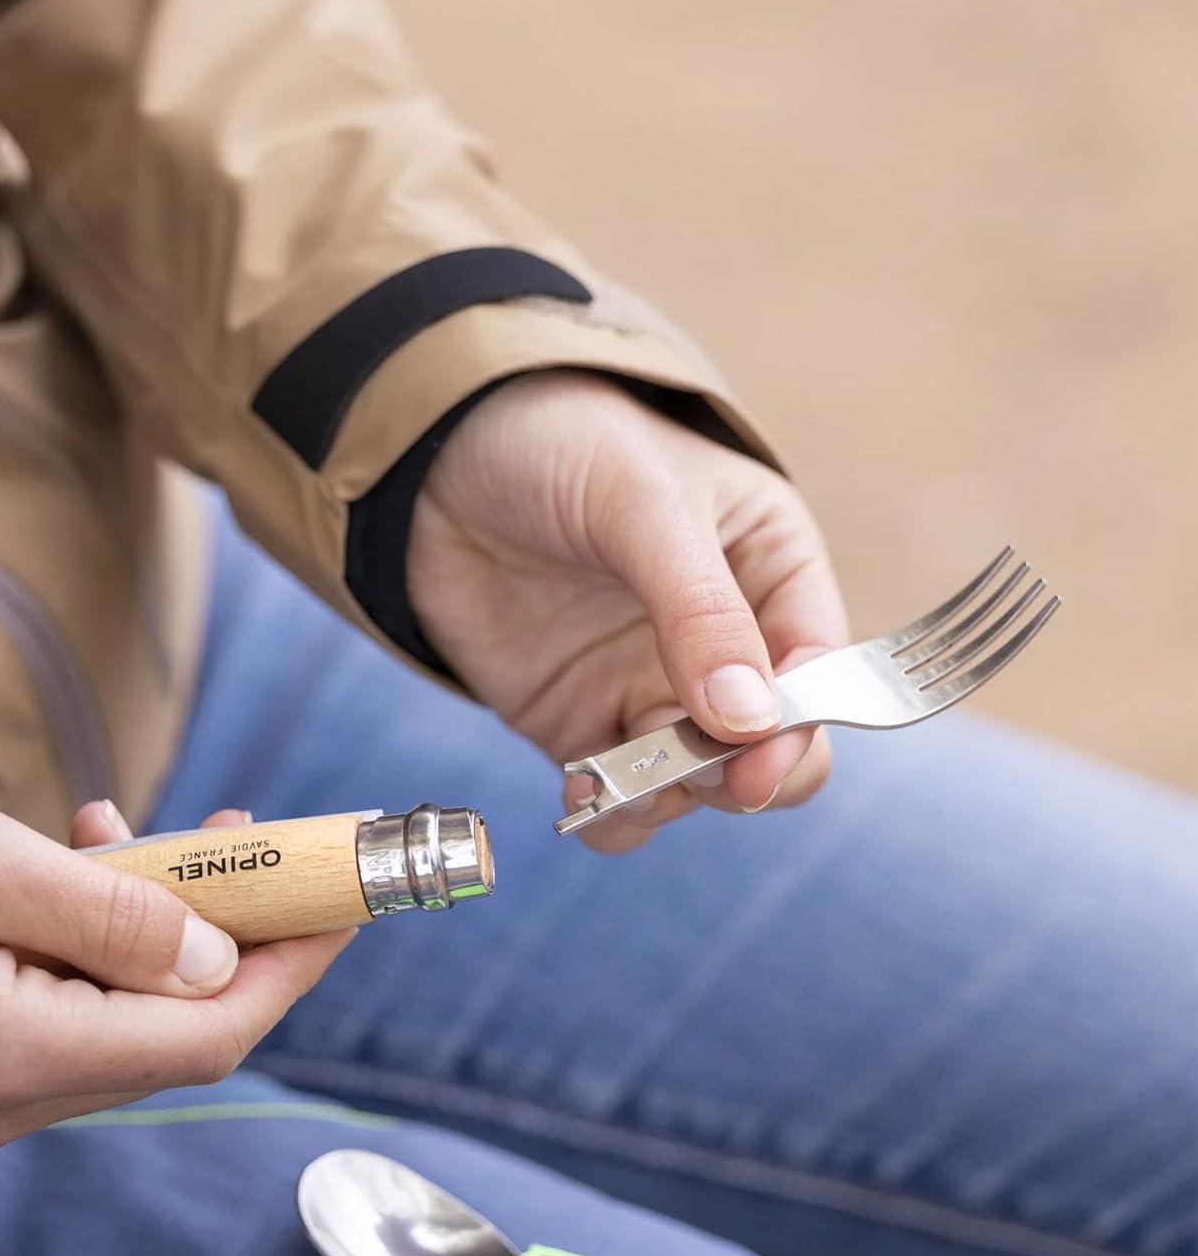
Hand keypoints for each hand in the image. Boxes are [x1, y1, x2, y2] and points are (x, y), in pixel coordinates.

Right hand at [0, 765, 350, 1153]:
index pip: (200, 1035)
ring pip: (125, 1014)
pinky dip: (105, 938)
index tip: (343, 904)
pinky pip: (70, 1006)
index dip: (287, 969)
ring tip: (180, 835)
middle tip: (264, 846)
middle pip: (171, 1029)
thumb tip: (217, 956)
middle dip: (236, 937)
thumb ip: (112, 915)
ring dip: (169, 927)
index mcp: (6, 1059)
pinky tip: (97, 855)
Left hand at [408, 371, 848, 850]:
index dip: (801, 722)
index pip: (819, 668)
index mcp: (771, 570)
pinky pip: (618, 795)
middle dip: (742, 774)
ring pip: (696, 785)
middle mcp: (725, 642)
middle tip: (695, 775)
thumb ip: (700, 609)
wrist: (437, 455)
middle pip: (771, 745)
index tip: (759, 758)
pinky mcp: (582, 721)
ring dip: (670, 798)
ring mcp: (651, 687)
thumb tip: (752, 720)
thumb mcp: (643, 503)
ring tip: (617, 781)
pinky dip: (610, 813)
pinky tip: (580, 792)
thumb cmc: (563, 442)